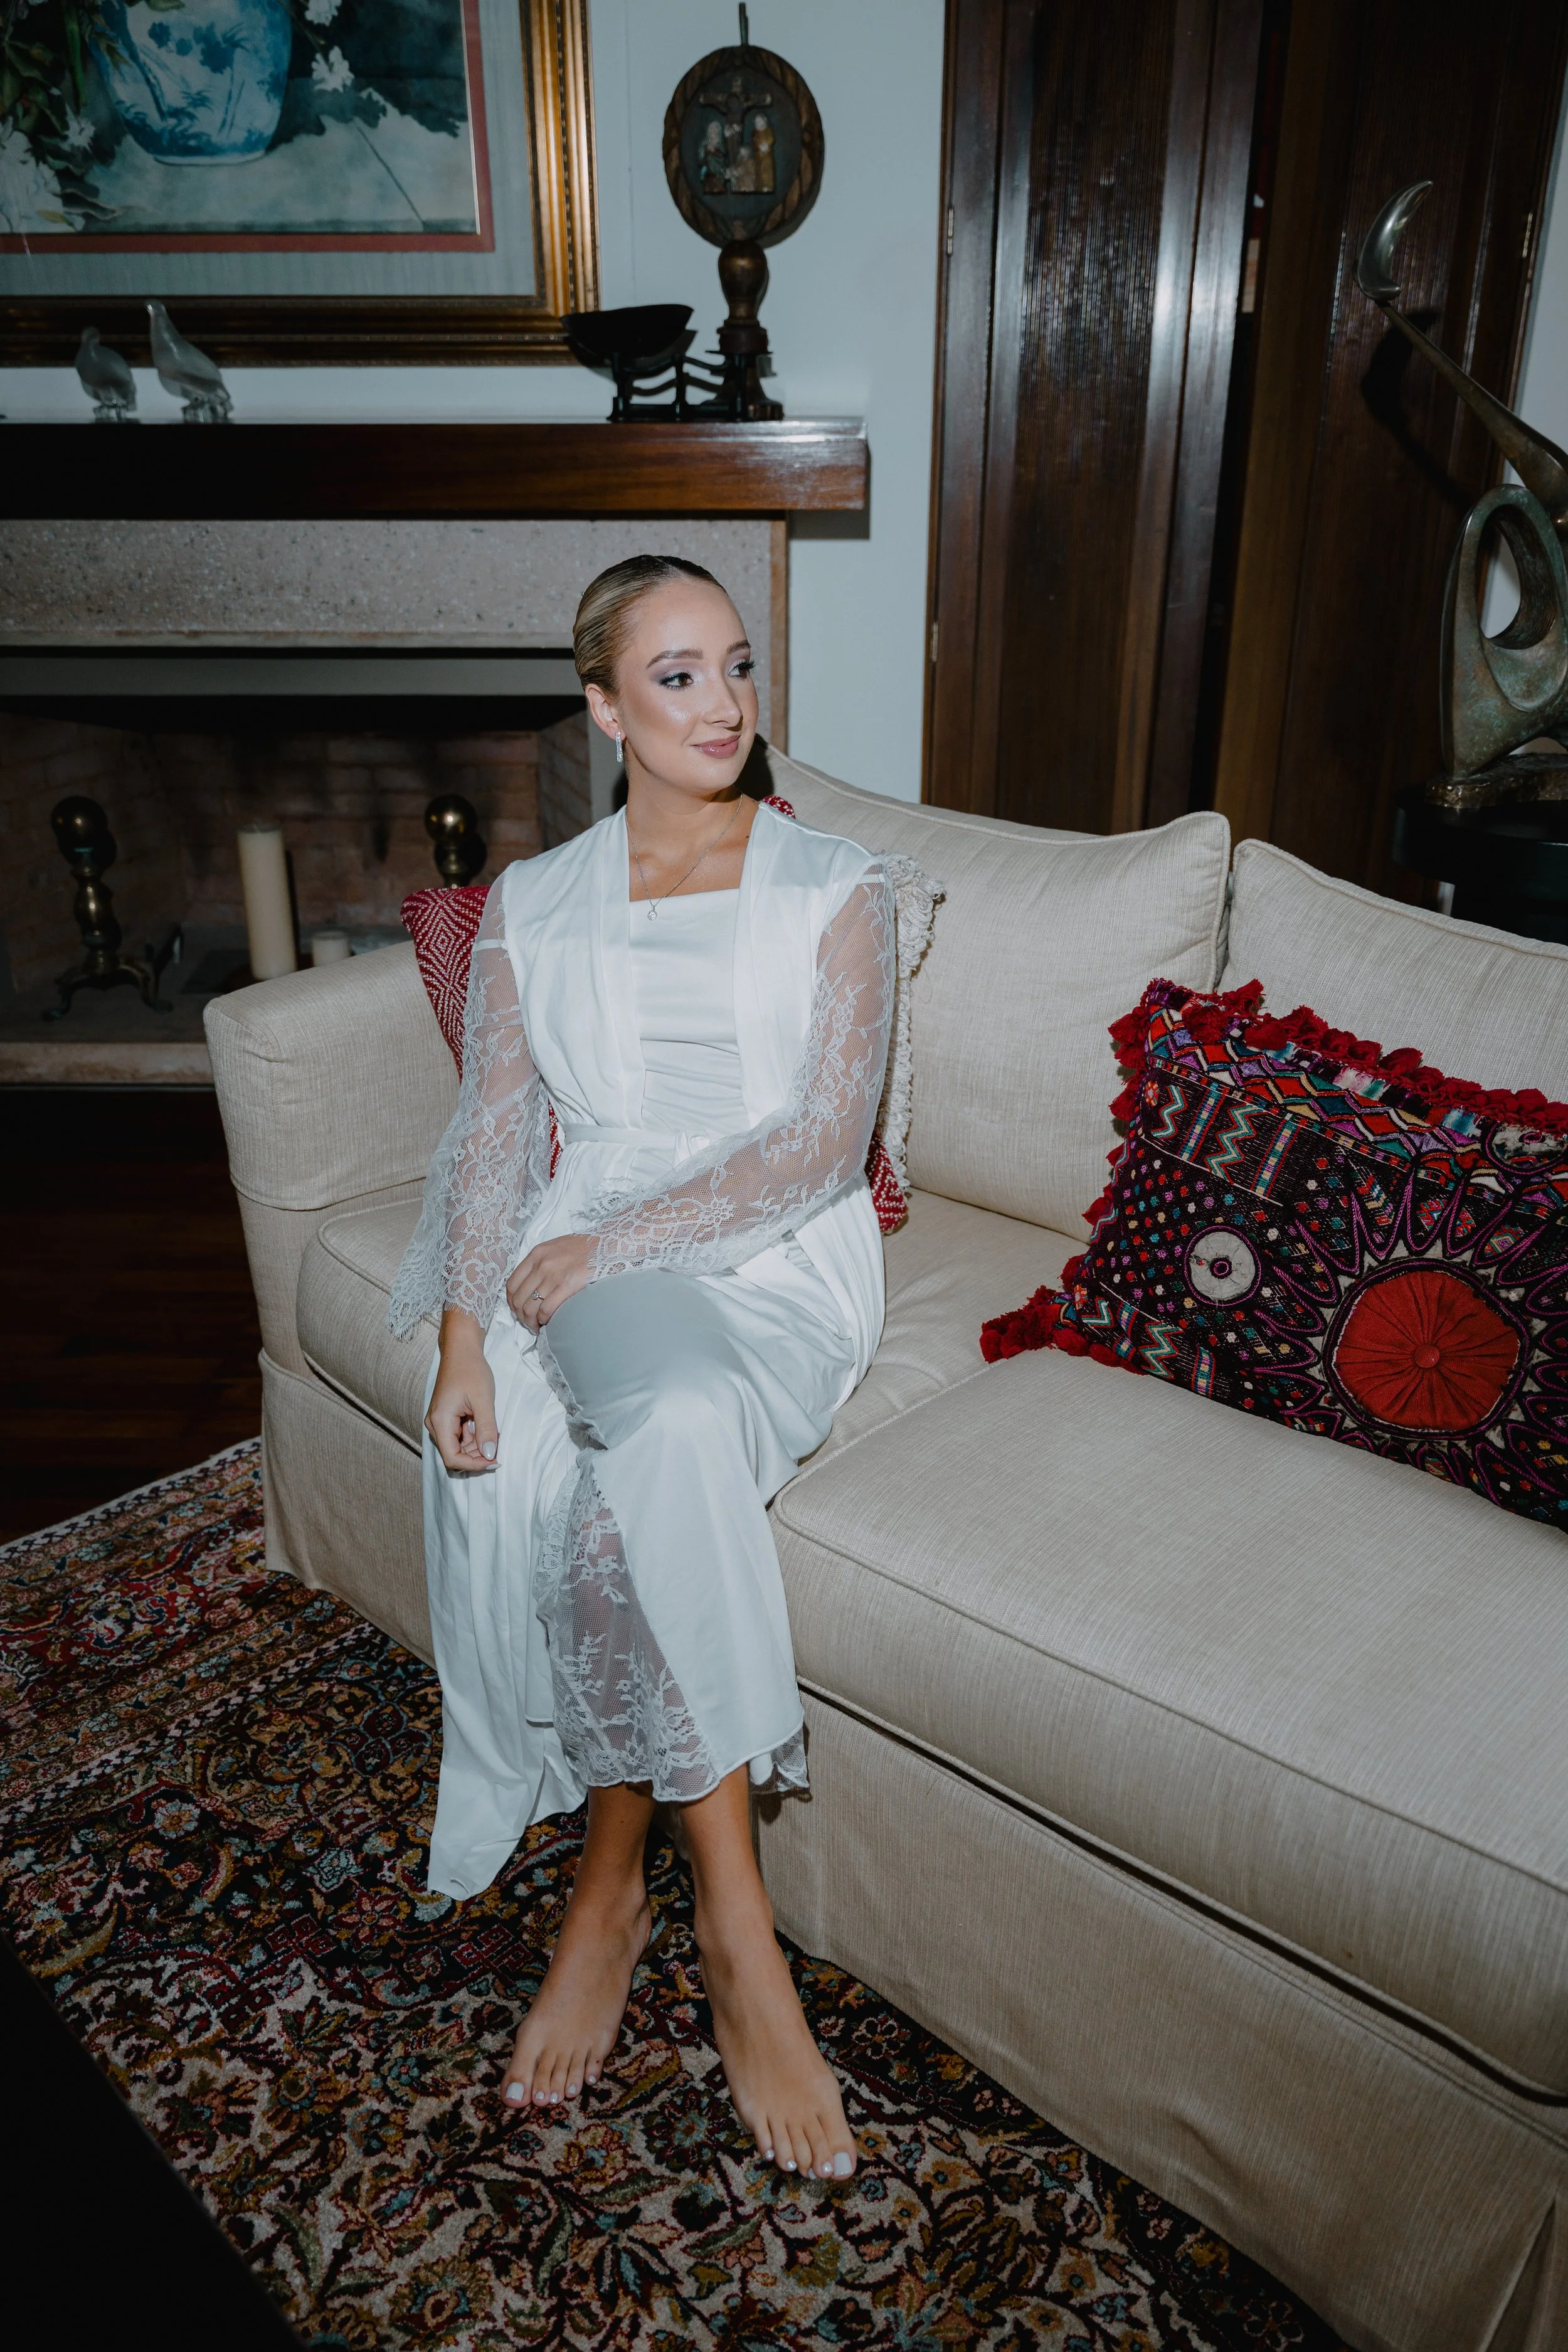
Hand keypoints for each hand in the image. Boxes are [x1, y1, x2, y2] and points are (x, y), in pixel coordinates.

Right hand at [426, 1317, 498, 1472]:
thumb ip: (486, 1429)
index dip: (473, 1464)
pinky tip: (486, 1428)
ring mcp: (439, 1421)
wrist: (461, 1350)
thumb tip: (489, 1455)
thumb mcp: (483, 1400)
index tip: (494, 1460)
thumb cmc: (471, 1370)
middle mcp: (434, 1424)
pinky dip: (473, 1437)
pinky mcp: (445, 1417)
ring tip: (494, 1434)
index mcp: (439, 1421)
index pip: (452, 1458)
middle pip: (453, 1455)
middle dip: (476, 1456)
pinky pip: (458, 1436)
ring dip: (476, 1447)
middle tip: (498, 1448)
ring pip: (457, 1447)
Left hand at [506, 1233, 593, 1329]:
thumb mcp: (553, 1248)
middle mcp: (541, 1265)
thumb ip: (539, 1263)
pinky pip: (546, 1309)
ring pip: (530, 1307)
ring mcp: (553, 1276)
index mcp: (536, 1255)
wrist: (605, 1245)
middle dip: (521, 1316)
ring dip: (531, 1321)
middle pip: (518, 1299)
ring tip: (538, 1326)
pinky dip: (544, 1320)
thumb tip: (530, 1284)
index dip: (511, 1302)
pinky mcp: (567, 1285)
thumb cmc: (582, 1248)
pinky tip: (548, 1323)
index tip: (517, 1310)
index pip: (511, 1284)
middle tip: (529, 1322)